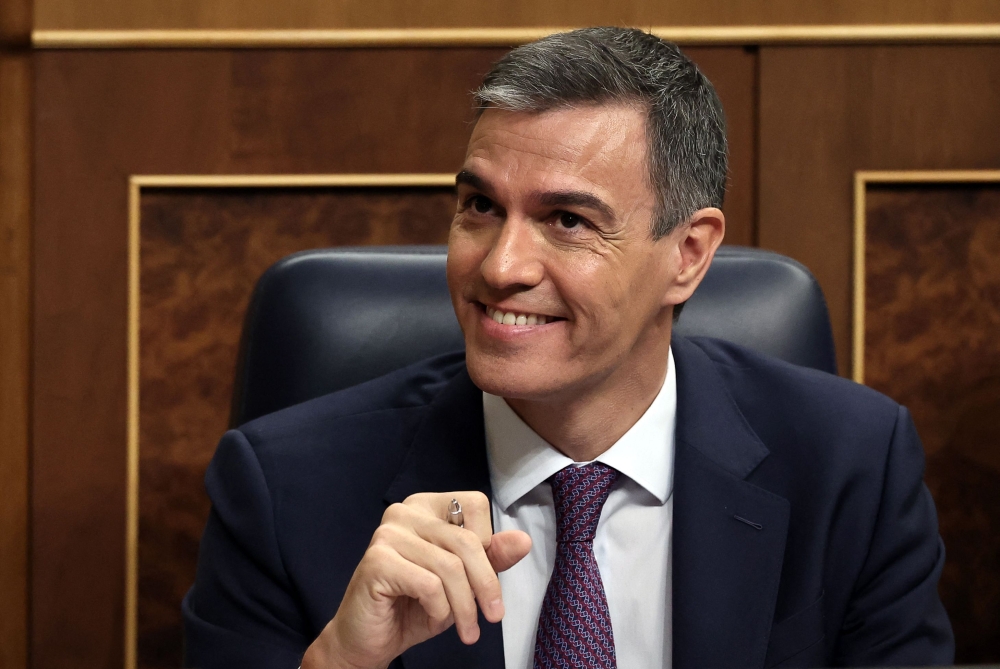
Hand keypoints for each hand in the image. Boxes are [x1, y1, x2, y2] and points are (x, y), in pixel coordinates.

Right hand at [301, 491, 531, 668]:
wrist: (368, 640)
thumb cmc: (415, 606)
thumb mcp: (463, 581)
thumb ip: (491, 558)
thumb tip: (523, 541)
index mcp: (426, 506)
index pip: (475, 505)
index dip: (489, 544)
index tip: (487, 579)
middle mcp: (404, 511)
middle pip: (466, 540)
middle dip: (486, 584)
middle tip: (493, 616)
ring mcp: (388, 534)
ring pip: (450, 567)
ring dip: (465, 607)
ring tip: (467, 631)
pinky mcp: (377, 561)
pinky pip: (428, 585)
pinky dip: (440, 610)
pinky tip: (433, 620)